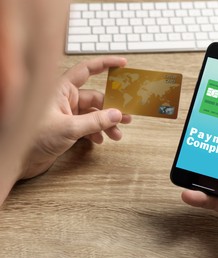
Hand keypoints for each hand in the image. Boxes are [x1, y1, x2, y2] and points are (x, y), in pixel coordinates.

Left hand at [20, 56, 130, 179]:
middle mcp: (64, 98)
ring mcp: (65, 113)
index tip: (122, 64)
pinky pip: (86, 125)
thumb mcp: (68, 128)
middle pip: (95, 98)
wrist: (17, 160)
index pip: (87, 70)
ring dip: (106, 124)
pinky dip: (95, 132)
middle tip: (127, 117)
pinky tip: (100, 140)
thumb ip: (95, 121)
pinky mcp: (65, 126)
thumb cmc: (31, 138)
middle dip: (111, 109)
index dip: (105, 65)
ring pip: (93, 114)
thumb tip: (116, 114)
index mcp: (61, 89)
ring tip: (117, 135)